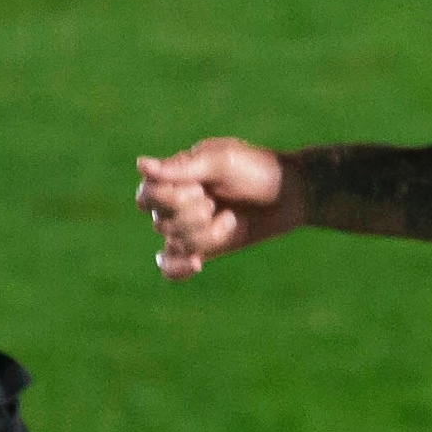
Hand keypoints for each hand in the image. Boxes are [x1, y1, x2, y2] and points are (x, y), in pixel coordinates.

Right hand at [135, 137, 302, 280]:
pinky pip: (171, 267)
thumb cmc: (257, 169)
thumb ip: (181, 168)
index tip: (200, 190)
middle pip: (160, 222)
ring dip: (206, 235)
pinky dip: (178, 269)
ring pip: (175, 244)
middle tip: (218, 202)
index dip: (169, 199)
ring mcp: (189, 227)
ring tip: (230, 220)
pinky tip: (197, 264)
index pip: (147, 195)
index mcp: (176, 175)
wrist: (292, 194)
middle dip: (193, 216)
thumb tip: (140, 164)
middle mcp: (177, 201)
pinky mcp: (203, 248)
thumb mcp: (221, 162)